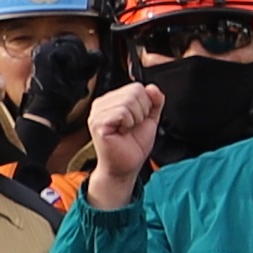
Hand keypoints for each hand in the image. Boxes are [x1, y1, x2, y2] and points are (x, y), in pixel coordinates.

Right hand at [78, 73, 165, 195]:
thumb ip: (154, 102)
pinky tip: (121, 132)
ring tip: (126, 129)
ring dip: (135, 119)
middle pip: (134, 91)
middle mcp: (101, 104)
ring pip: (129, 101)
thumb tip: (152, 88)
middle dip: (142, 111)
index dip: (146, 104)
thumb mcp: (149, 119)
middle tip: (132, 126)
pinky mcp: (98, 123)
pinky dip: (128, 123)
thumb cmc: (133, 144)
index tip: (138, 120)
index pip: (137, 87)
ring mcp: (97, 113)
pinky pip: (122, 112)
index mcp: (112, 100)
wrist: (126, 165)